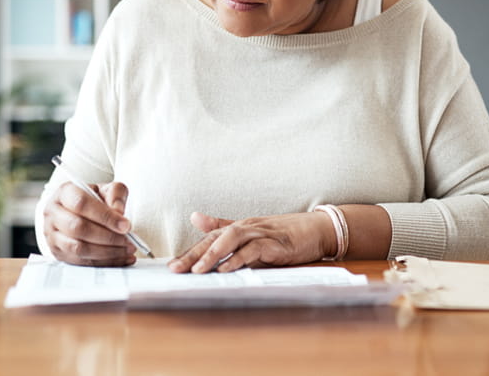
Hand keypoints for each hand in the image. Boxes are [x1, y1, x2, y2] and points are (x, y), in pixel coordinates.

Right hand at [42, 180, 136, 266]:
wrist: (80, 212)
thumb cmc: (94, 200)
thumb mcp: (107, 190)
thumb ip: (115, 195)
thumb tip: (119, 213)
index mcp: (64, 193)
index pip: (81, 204)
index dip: (105, 216)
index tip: (126, 225)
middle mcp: (53, 213)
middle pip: (78, 228)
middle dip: (107, 237)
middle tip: (128, 240)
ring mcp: (52, 235)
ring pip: (78, 248)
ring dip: (106, 252)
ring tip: (126, 249)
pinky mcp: (58, 253)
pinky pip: (81, 262)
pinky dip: (104, 262)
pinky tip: (122, 258)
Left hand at [168, 211, 333, 272]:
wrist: (316, 229)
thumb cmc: (284, 233)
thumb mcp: (252, 232)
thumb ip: (224, 227)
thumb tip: (195, 218)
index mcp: (239, 227)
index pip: (209, 239)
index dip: (190, 252)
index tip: (172, 266)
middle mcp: (247, 227)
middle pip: (215, 239)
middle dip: (193, 254)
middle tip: (175, 269)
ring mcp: (261, 233)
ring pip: (231, 240)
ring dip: (213, 255)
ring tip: (197, 270)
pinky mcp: (276, 243)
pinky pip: (254, 249)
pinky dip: (239, 259)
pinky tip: (228, 269)